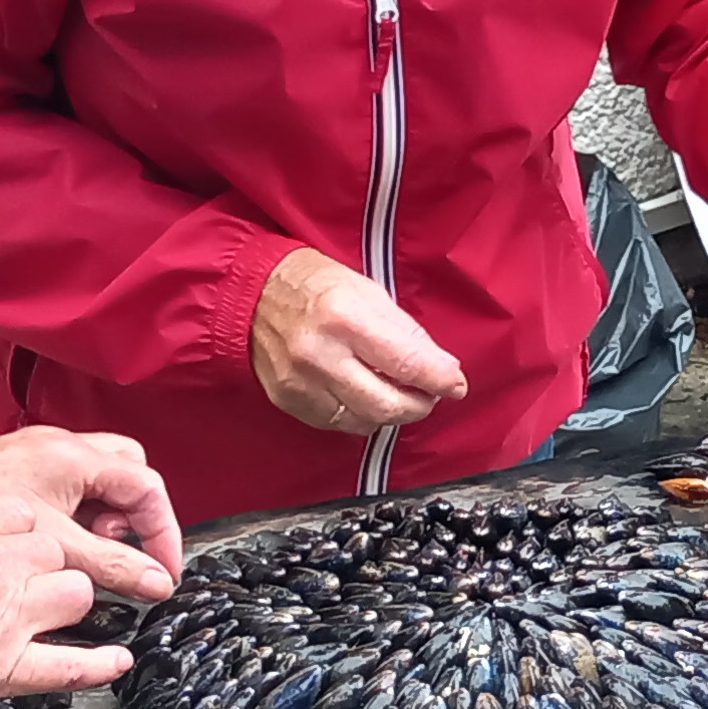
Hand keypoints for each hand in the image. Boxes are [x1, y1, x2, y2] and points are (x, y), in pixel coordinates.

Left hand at [0, 427, 185, 596]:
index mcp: (73, 455)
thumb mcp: (58, 547)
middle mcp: (58, 447)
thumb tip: (154, 583)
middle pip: (127, 475)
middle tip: (124, 554)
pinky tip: (61, 548)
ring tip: (88, 555)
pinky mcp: (18, 471)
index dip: (162, 532)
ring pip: (98, 483)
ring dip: (104, 519)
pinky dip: (77, 519)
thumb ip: (112, 565)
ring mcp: (37, 456)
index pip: (146, 486)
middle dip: (135, 517)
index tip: (162, 570)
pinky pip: (68, 490)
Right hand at [0, 492, 119, 708]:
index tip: (18, 552)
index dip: (25, 537)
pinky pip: (70, 665)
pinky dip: (98, 666)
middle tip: (29, 588)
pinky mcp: (4, 666)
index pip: (26, 515)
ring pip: (74, 596)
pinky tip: (116, 660)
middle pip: (57, 553)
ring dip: (66, 605)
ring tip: (52, 617)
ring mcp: (7, 614)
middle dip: (48, 570)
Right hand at [251, 248, 466, 433]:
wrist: (251, 294)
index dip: (439, 379)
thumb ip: (405, 331)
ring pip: (363, 421)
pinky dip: (361, 416)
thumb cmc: (316, 284)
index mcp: (344, 317)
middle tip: (430, 396)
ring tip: (398, 395)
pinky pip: (337, 424)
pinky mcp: (288, 401)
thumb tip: (440, 366)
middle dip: (419, 405)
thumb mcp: (367, 290)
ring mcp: (300, 383)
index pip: (405, 362)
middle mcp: (320, 355)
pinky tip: (366, 398)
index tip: (456, 385)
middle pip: (386, 404)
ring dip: (391, 414)